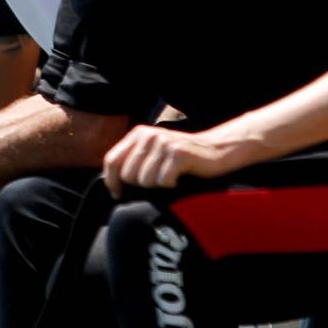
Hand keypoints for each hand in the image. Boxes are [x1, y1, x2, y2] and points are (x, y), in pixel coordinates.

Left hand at [102, 124, 230, 193]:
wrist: (216, 149)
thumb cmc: (181, 158)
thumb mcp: (153, 152)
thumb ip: (133, 161)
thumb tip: (112, 186)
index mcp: (138, 134)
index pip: (111, 160)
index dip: (112, 181)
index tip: (119, 194)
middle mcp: (148, 135)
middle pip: (127, 174)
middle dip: (140, 185)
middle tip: (157, 181)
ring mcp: (163, 143)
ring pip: (145, 180)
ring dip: (157, 186)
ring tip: (169, 177)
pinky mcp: (178, 153)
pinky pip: (163, 181)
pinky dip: (171, 185)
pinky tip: (179, 177)